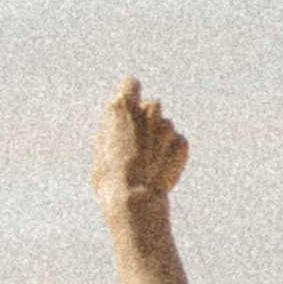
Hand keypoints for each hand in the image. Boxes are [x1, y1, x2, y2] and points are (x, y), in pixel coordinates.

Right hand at [93, 76, 188, 218]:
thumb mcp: (100, 149)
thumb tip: (116, 124)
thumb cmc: (110, 177)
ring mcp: (167, 127)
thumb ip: (112, 129)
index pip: (131, 84)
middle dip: (145, 121)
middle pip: (150, 106)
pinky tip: (159, 171)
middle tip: (136, 146)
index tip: (130, 106)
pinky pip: (176, 143)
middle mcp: (148, 110)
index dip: (130, 94)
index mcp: (122, 107)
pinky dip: (170, 154)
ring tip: (147, 164)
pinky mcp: (181, 143)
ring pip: (164, 127)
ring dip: (158, 140)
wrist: (135, 199)